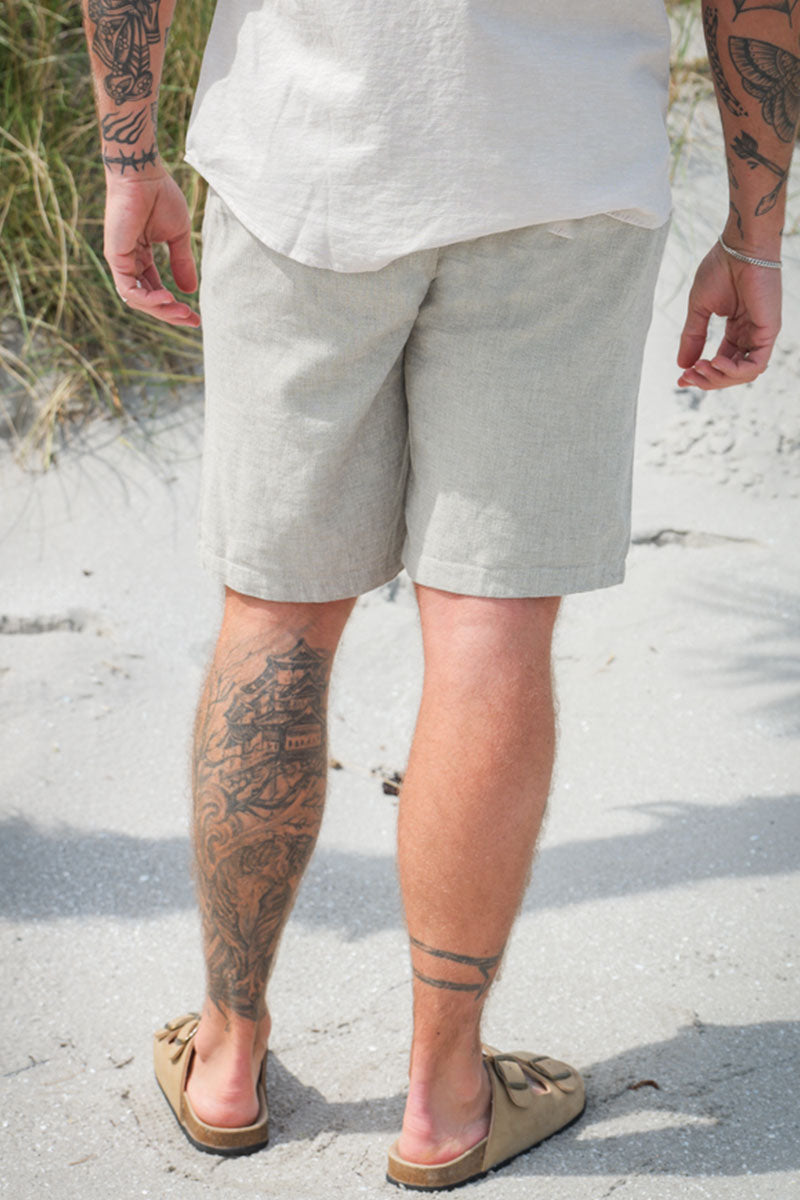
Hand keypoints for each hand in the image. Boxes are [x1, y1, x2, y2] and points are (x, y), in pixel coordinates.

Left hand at [104, 169, 200, 326]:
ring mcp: (120, 260)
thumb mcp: (178, 237)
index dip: (174, 306)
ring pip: (138, 299)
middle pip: (148, 299)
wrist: (143, 174)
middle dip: (170, 313)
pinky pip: (129, 289)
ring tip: (182, 312)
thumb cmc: (159, 196)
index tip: (195, 317)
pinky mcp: (115, 257)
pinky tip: (167, 298)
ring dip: (161, 310)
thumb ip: (182, 263)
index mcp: (141, 256)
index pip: (156, 290)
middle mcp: (129, 261)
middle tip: (192, 320)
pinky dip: (148, 299)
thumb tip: (190, 291)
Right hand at [676, 239, 780, 389]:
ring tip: (699, 368)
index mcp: (736, 329)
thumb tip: (682, 365)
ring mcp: (761, 335)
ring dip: (719, 378)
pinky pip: (755, 365)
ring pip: (744, 375)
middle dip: (708, 380)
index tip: (681, 379)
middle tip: (688, 375)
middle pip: (731, 373)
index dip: (702, 375)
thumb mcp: (699, 309)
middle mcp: (750, 335)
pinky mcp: (769, 332)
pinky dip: (734, 371)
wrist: (739, 248)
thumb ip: (692, 337)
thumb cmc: (720, 269)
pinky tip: (714, 361)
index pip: (721, 362)